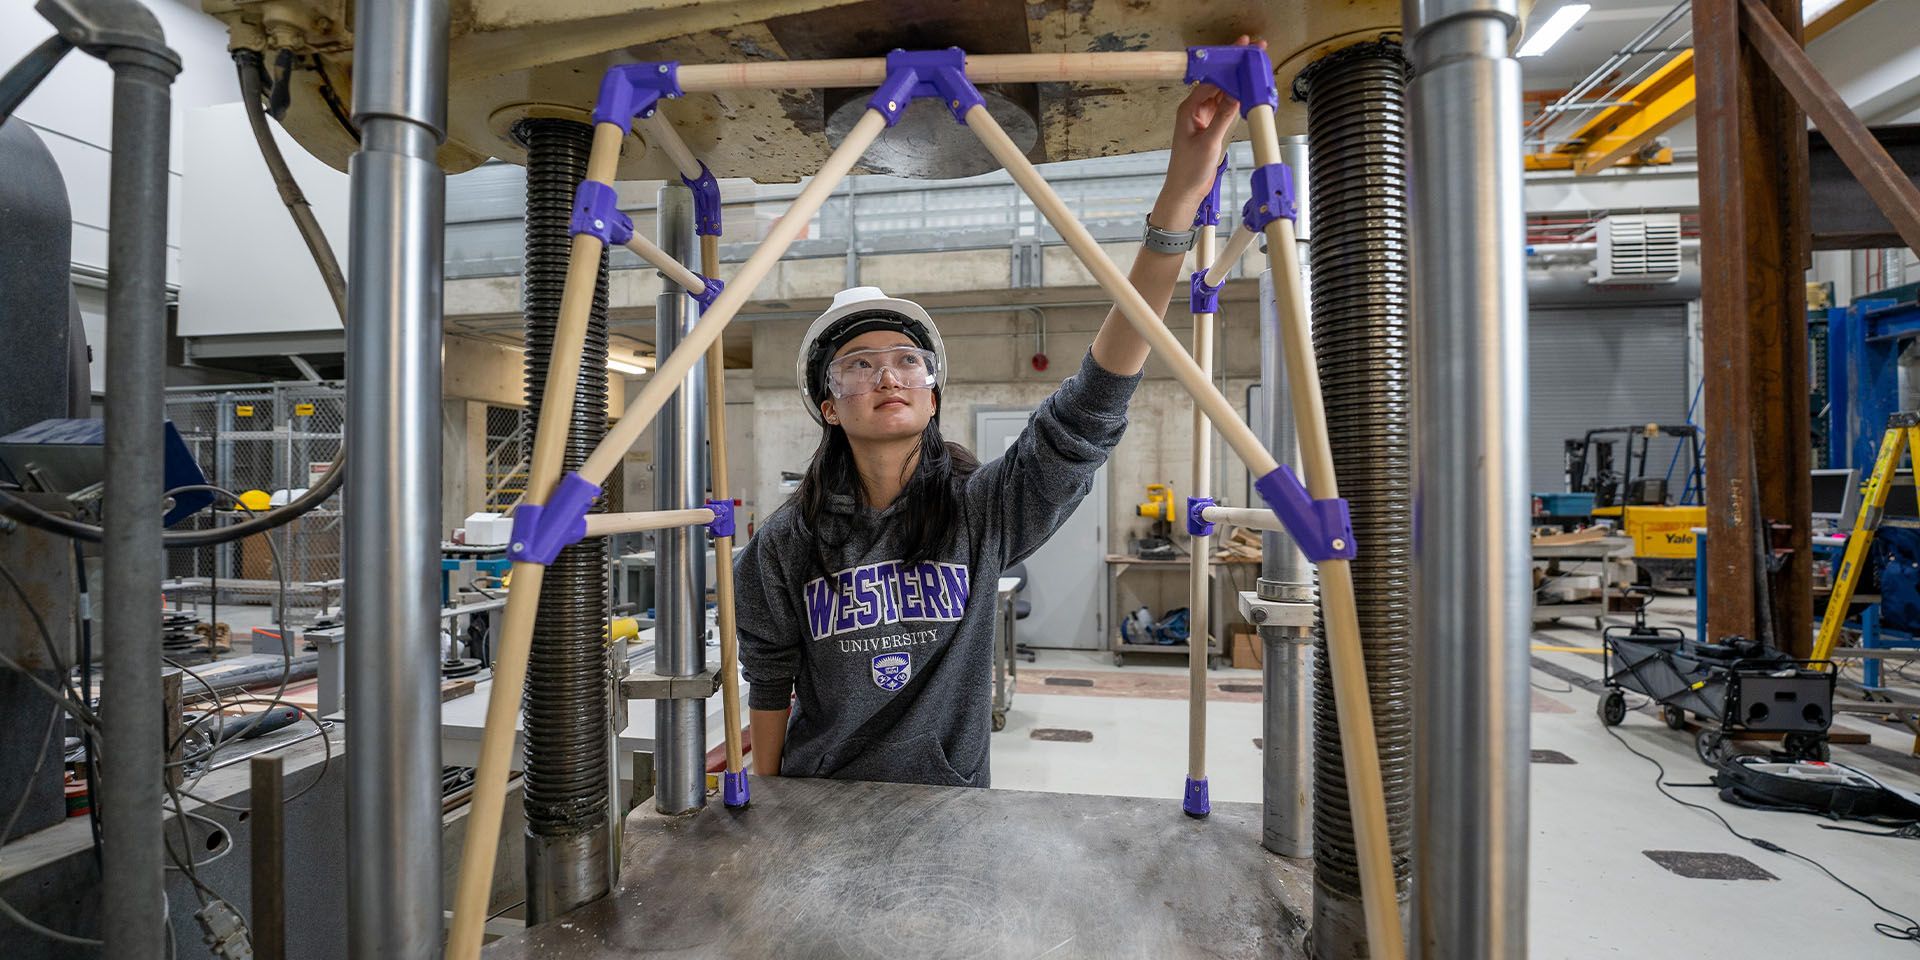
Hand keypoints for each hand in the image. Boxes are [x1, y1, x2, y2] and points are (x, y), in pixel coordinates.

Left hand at [1149, 35, 1267, 230]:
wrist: (1185, 192)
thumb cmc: (1189, 170)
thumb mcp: (1209, 142)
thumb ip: (1223, 117)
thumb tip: (1237, 94)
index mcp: (1188, 109)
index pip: (1210, 81)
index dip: (1227, 66)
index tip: (1242, 54)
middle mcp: (1195, 110)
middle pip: (1218, 83)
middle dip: (1234, 69)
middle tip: (1252, 53)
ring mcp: (1203, 118)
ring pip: (1223, 94)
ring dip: (1238, 83)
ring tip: (1255, 69)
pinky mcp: (1211, 127)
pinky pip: (1226, 108)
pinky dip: (1237, 100)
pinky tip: (1249, 92)